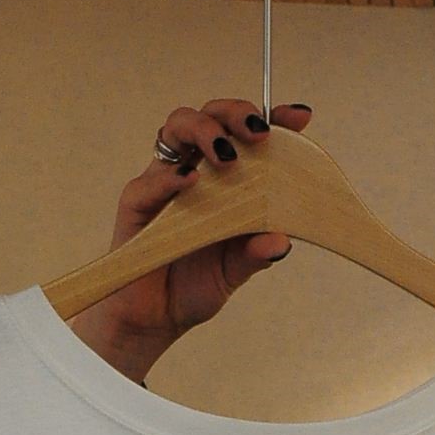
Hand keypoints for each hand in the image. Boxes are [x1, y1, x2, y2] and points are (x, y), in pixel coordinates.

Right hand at [69, 97, 314, 383]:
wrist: (156, 320)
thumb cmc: (196, 286)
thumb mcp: (236, 272)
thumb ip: (256, 254)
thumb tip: (282, 241)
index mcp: (226, 178)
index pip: (247, 134)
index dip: (273, 117)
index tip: (298, 116)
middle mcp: (195, 168)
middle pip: (211, 114)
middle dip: (236, 113)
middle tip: (258, 134)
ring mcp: (164, 181)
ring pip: (177, 127)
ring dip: (204, 131)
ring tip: (225, 156)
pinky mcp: (136, 202)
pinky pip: (150, 179)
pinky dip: (170, 177)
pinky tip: (190, 182)